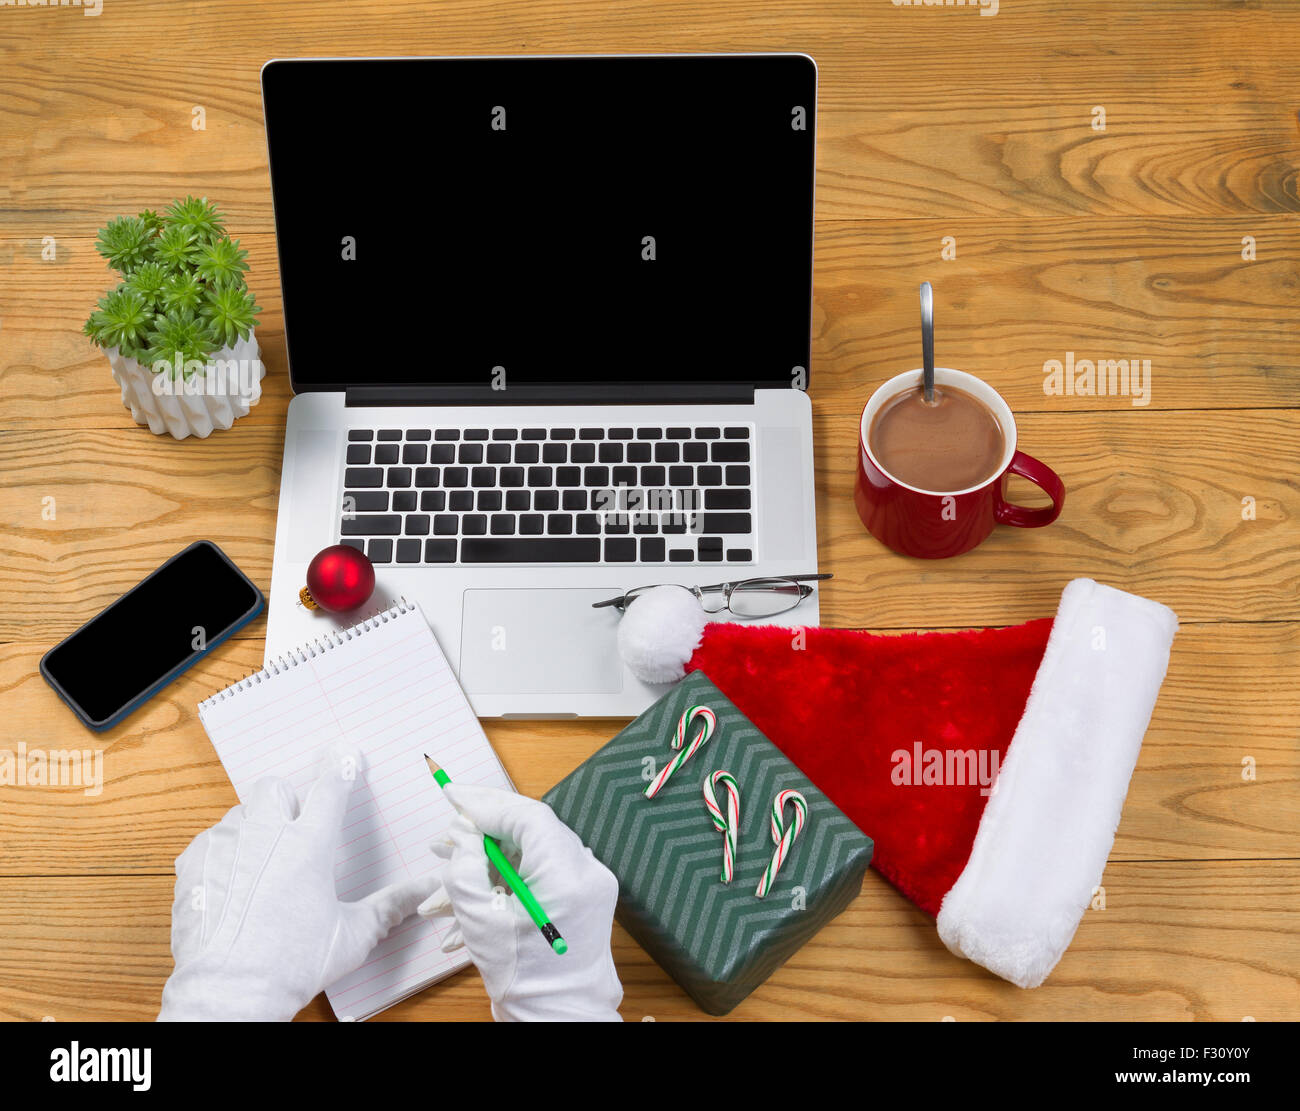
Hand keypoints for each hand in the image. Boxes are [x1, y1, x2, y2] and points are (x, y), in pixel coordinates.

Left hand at [158, 745, 436, 1020]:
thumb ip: (391, 904)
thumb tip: (427, 888)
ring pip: (241, 812)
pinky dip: (223, 853)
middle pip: (276, 786)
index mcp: (310, 844)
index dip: (340, 766)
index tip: (345, 755)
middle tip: (295, 827)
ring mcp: (226, 845)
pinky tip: (233, 883)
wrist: (230, 990)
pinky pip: (210, 840)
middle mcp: (266, 833)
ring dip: (254, 826)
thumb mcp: (353, 934)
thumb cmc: (292, 963)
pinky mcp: (194, 864)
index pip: (331, 786)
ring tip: (263, 862)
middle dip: (288, 798)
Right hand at [419, 784, 622, 1021]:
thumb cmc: (524, 979)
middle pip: (530, 830)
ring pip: (531, 852)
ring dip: (488, 857)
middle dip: (483, 829)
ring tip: (446, 864)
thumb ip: (465, 865)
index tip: (453, 795)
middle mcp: (587, 872)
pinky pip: (540, 871)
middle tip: (447, 826)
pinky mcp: (581, 896)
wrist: (556, 1017)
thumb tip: (463, 832)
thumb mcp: (480, 918)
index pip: (527, 816)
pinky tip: (469, 889)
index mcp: (569, 875)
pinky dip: (506, 875)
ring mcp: (588, 884)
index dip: (486, 803)